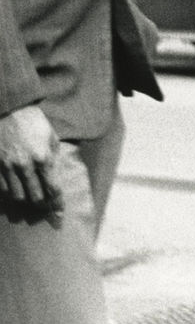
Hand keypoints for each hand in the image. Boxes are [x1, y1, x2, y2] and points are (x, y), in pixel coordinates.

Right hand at [0, 104, 62, 226]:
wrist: (8, 110)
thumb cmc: (33, 121)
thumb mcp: (51, 136)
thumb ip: (54, 156)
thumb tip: (57, 176)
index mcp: (43, 157)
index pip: (52, 188)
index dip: (57, 203)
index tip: (60, 212)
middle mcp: (26, 166)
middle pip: (35, 197)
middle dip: (42, 208)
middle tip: (46, 212)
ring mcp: (8, 167)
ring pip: (17, 197)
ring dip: (25, 204)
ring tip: (31, 207)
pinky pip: (3, 189)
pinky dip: (9, 196)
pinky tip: (15, 197)